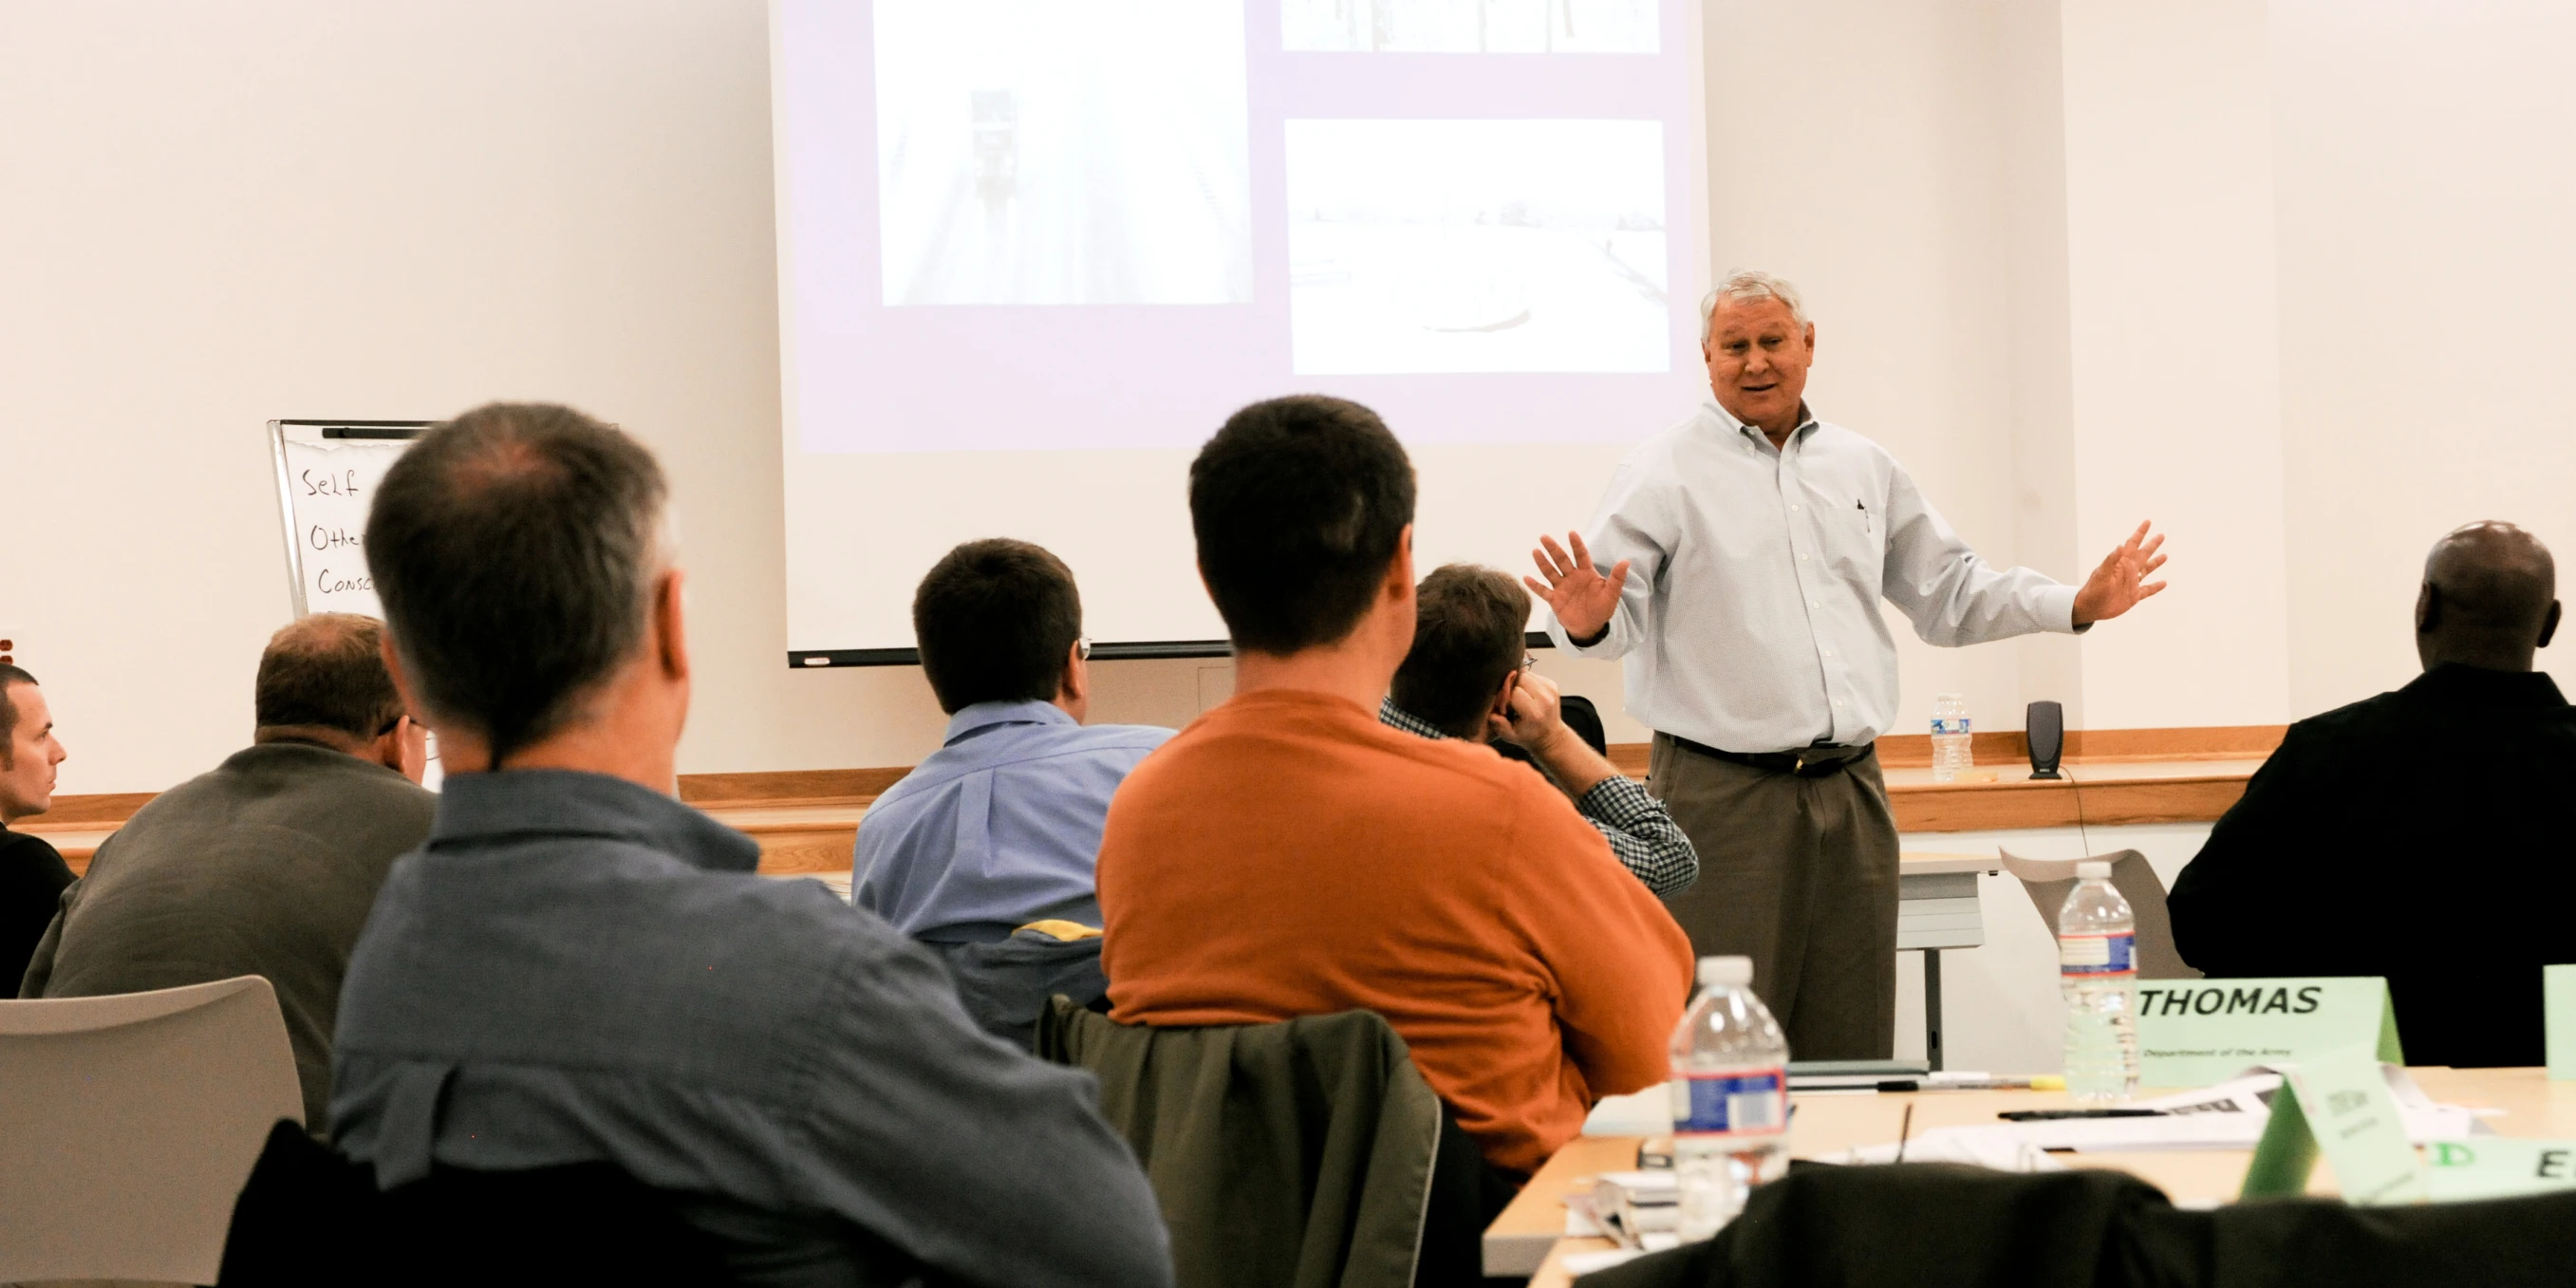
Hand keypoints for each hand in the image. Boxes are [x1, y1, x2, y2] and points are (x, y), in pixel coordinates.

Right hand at [1487, 669, 1619, 797]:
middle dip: (1511, 688)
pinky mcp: (1554, 685)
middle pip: (1519, 678)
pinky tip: (1527, 697)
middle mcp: (1546, 698)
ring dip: (1518, 684)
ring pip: (1526, 674)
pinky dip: (1527, 683)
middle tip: (1509, 703)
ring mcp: (1552, 690)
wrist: (1552, 739)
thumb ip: (1499, 723)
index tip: (1502, 707)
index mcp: (1536, 711)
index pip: (1513, 690)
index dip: (1503, 696)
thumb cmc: (1529, 738)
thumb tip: (1492, 711)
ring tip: (1518, 701)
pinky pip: (1533, 675)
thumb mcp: (1511, 736)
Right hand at [1526, 532, 1630, 643]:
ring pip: (1550, 572)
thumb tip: (1626, 561)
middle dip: (1553, 549)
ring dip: (1542, 562)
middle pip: (1561, 560)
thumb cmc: (1602, 608)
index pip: (1580, 555)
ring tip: (1535, 551)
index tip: (1571, 533)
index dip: (1576, 545)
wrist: (1591, 627)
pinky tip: (1526, 577)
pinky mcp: (1555, 599)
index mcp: (1586, 573)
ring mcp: (1562, 587)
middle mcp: (1572, 577)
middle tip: (1544, 537)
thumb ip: (1617, 578)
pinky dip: (1535, 585)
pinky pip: (1543, 591)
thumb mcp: (1612, 594)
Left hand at [2072, 521, 2168, 625]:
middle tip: (2161, 535)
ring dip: (2156, 563)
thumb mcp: (2102, 574)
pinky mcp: (2133, 596)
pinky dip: (2156, 587)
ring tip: (2165, 556)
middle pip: (2143, 554)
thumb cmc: (2093, 589)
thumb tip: (2120, 545)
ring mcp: (2131, 583)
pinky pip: (2148, 590)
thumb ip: (2111, 560)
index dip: (2140, 533)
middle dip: (2152, 544)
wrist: (2090, 607)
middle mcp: (2128, 571)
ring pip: (2147, 570)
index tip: (2147, 522)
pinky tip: (2164, 583)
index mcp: (2121, 563)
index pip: (2132, 544)